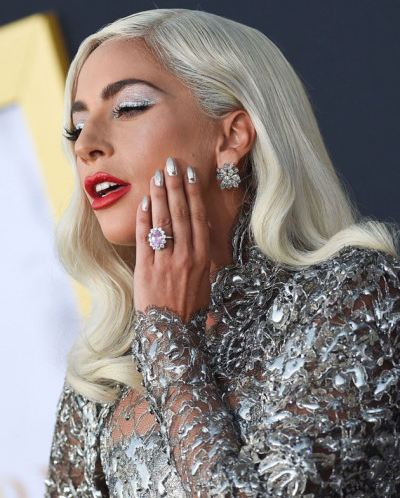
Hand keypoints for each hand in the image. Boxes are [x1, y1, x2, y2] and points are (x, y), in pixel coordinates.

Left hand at [134, 158, 210, 321]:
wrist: (171, 333)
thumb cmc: (189, 310)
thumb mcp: (205, 283)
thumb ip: (202, 257)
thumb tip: (202, 233)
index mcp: (202, 258)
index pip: (197, 218)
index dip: (193, 194)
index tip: (190, 174)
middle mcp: (185, 257)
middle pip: (180, 214)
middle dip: (175, 186)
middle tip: (171, 163)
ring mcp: (165, 262)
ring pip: (163, 222)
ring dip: (160, 196)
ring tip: (157, 175)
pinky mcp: (146, 269)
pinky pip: (145, 238)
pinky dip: (145, 218)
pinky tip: (145, 201)